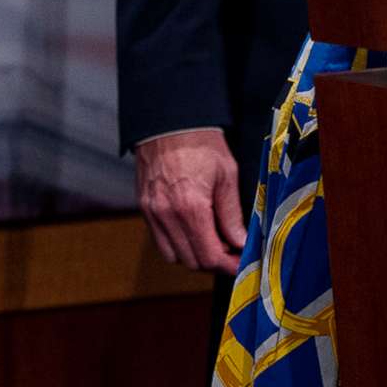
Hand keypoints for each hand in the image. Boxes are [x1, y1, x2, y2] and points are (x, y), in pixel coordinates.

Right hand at [133, 129, 246, 273]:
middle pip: (192, 261)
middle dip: (215, 262)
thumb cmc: (201, 143)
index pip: (210, 256)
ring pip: (174, 256)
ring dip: (195, 256)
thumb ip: (232, 215)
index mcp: (191, 207)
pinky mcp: (145, 209)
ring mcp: (152, 214)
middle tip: (232, 253)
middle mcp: (167, 215)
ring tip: (213, 243)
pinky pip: (160, 242)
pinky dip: (178, 245)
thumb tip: (241, 242)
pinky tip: (193, 232)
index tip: (242, 263)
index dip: (229, 265)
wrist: (170, 121)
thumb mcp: (227, 175)